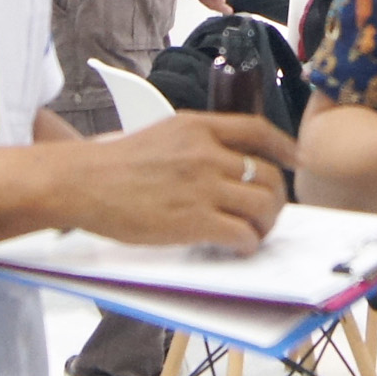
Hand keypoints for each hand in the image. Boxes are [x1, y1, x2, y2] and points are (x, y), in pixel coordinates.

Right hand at [70, 112, 294, 254]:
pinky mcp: (194, 220)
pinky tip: (237, 247)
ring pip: (262, 205)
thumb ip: (194, 143)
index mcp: (197, 128)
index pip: (256, 130)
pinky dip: (247, 244)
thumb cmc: (111, 164)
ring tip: (252, 234)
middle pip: (266, 174)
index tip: (295, 159)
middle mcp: (206, 153)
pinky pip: (242, 234)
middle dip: (274, 197)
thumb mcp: (159, 135)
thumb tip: (224, 165)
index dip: (283, 146)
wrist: (81, 182)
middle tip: (265, 213)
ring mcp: (202, 186)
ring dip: (264, 224)